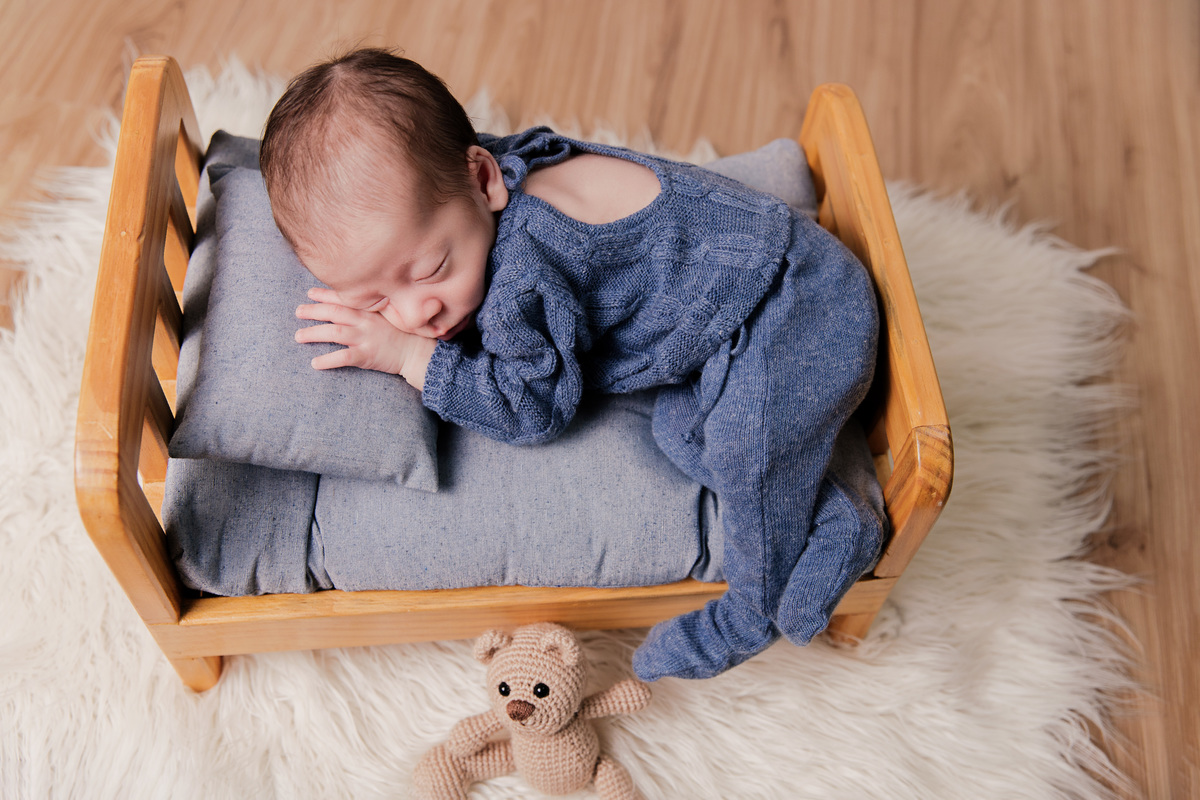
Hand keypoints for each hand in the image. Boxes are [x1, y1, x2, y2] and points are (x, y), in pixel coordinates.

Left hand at [296, 288, 435, 386]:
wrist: (419, 353)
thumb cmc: (406, 334)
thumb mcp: (391, 315)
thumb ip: (374, 309)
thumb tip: (356, 306)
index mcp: (370, 310)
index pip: (343, 298)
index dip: (325, 294)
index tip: (310, 293)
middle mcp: (365, 321)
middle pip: (334, 313)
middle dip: (313, 311)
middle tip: (298, 312)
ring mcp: (366, 338)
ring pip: (334, 333)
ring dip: (313, 334)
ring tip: (298, 337)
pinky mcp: (367, 356)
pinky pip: (343, 357)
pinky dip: (327, 360)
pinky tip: (315, 363)